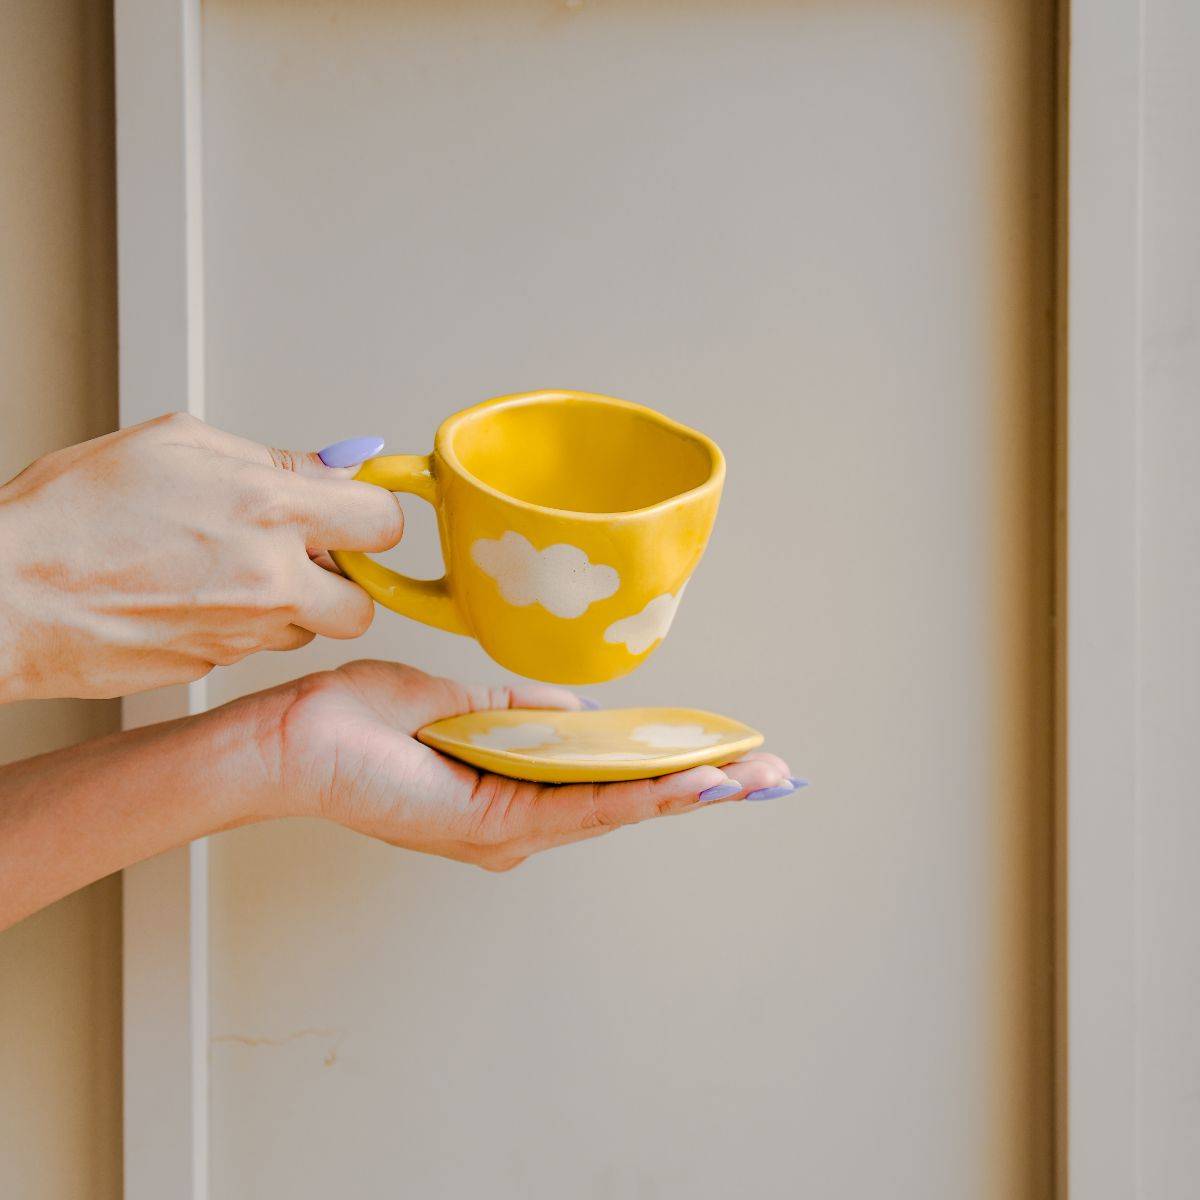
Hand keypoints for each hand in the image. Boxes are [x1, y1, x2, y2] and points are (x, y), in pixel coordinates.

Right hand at [0, 414, 401, 698]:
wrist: (5, 593)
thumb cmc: (71, 513)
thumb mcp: (174, 444)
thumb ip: (270, 460)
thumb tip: (330, 470)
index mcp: (270, 509)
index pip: (384, 524)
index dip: (373, 518)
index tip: (357, 514)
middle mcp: (270, 580)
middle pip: (364, 603)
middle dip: (342, 579)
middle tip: (301, 552)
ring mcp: (244, 634)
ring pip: (308, 629)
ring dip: (290, 605)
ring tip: (228, 570)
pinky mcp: (215, 668)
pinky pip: (256, 650)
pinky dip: (243, 628)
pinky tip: (194, 597)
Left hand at [257, 660, 797, 870]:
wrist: (303, 738)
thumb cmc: (367, 721)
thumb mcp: (464, 705)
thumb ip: (526, 713)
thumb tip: (582, 711)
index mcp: (513, 789)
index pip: (610, 776)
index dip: (671, 766)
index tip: (728, 753)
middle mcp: (518, 820)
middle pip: (627, 800)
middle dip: (703, 787)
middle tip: (772, 774)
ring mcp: (509, 828)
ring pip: (615, 809)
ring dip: (686, 794)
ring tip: (748, 780)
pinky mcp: (492, 825)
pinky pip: (577, 809)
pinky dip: (635, 799)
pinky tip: (683, 788)